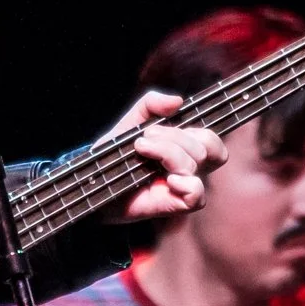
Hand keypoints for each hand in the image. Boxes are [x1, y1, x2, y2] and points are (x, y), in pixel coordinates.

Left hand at [104, 91, 226, 221]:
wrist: (94, 181)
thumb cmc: (114, 155)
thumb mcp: (130, 122)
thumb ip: (151, 104)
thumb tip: (177, 101)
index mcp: (183, 149)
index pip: (210, 140)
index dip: (197, 130)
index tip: (159, 126)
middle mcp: (187, 168)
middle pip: (206, 148)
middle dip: (174, 136)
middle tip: (146, 137)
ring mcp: (181, 186)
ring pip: (196, 165)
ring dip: (169, 152)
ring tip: (142, 149)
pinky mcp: (173, 204)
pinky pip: (197, 196)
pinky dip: (187, 184)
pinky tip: (167, 180)